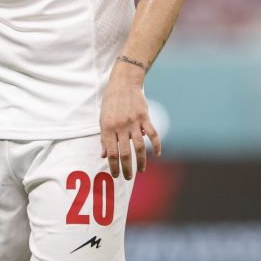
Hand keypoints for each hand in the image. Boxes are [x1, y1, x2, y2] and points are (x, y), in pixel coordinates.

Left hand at [99, 61, 160, 179]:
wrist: (124, 82)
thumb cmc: (111, 101)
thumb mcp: (103, 118)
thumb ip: (104, 137)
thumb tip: (104, 155)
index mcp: (108, 127)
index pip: (111, 152)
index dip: (113, 166)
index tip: (115, 175)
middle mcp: (121, 126)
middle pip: (125, 153)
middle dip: (126, 168)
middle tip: (127, 177)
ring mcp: (134, 122)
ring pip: (140, 147)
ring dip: (141, 161)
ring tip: (141, 170)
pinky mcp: (145, 117)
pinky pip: (153, 134)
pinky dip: (157, 145)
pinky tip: (157, 154)